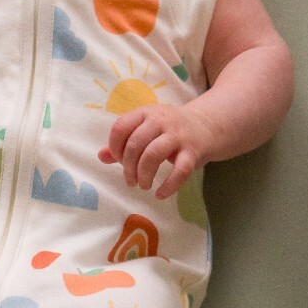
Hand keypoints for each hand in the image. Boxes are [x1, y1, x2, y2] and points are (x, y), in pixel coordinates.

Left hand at [98, 103, 213, 198]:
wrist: (207, 126)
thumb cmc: (169, 130)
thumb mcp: (145, 129)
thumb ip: (124, 142)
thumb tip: (101, 156)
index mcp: (145, 113)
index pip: (120, 127)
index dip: (114, 147)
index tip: (119, 161)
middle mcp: (160, 120)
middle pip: (135, 144)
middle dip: (128, 167)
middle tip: (131, 180)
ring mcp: (178, 135)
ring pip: (153, 155)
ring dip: (144, 175)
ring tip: (143, 185)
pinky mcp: (193, 151)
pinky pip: (179, 171)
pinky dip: (168, 186)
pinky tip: (160, 194)